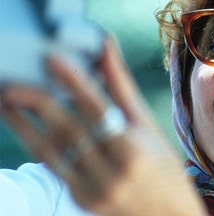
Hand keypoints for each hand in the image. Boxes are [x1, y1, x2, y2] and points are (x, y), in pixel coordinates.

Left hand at [1, 38, 205, 215]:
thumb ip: (121, 87)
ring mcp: (93, 189)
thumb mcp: (148, 125)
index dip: (75, 82)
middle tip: (13, 82)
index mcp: (134, 149)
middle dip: (39, 104)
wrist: (168, 215)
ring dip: (24, 125)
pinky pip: (54, 166)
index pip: (99, 109)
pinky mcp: (80, 199)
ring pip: (52, 150)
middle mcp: (112, 171)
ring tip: (7, 100)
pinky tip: (22, 125)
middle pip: (70, 131)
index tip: (52, 59)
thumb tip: (105, 45)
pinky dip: (36, 144)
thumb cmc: (163, 165)